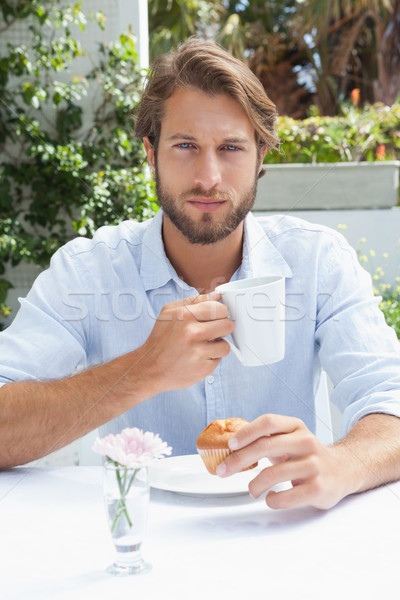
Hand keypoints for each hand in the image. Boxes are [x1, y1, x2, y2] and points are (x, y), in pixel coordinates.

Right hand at [140, 292, 232, 392]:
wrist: (150, 368)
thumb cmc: (160, 339)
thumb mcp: (169, 312)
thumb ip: (195, 301)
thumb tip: (217, 296)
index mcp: (184, 315)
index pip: (219, 308)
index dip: (219, 313)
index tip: (215, 318)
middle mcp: (192, 333)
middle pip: (228, 325)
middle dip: (222, 328)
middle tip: (211, 332)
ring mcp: (198, 352)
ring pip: (226, 345)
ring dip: (217, 346)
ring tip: (202, 346)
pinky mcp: (203, 368)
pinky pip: (219, 360)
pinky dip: (211, 359)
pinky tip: (197, 358)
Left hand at [216, 414, 351, 509]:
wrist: (343, 470)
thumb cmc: (307, 455)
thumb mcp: (290, 438)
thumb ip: (265, 438)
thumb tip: (230, 445)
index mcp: (296, 427)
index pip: (269, 422)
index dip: (247, 432)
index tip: (231, 444)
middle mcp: (306, 442)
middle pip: (265, 446)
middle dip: (238, 460)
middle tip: (224, 470)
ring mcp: (313, 465)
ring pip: (272, 475)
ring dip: (254, 485)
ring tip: (252, 490)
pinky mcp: (318, 489)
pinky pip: (285, 497)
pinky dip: (272, 500)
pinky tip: (271, 498)